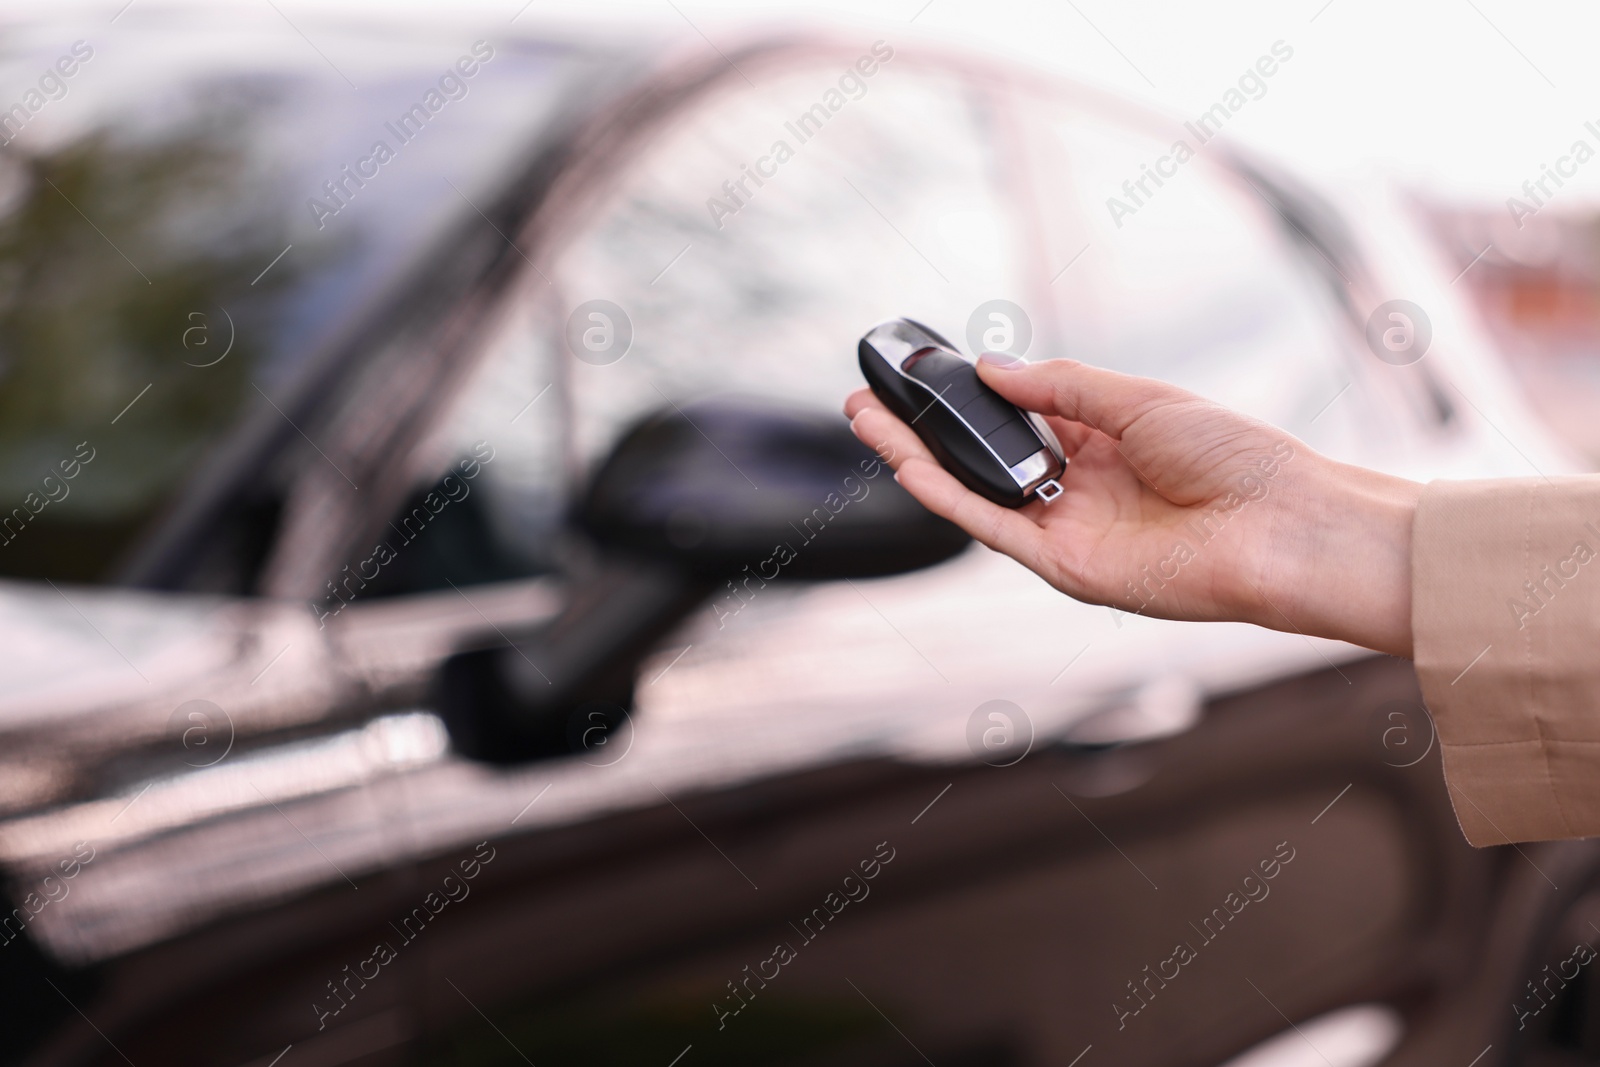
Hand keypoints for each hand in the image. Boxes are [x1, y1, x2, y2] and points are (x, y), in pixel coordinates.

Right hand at [844, 354, 1420, 657]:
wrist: (1281, 526)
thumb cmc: (1235, 457)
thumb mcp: (1138, 399)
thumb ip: (1058, 387)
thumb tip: (991, 368)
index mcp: (1102, 445)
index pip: (1017, 418)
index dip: (969, 397)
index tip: (924, 370)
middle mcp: (1076, 490)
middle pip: (981, 459)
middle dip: (923, 429)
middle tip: (868, 398)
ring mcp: (1066, 531)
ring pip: (973, 494)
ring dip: (916, 459)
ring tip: (867, 419)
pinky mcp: (1064, 567)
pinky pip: (992, 529)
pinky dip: (947, 499)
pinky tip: (908, 464)